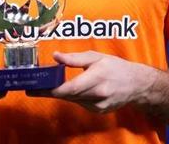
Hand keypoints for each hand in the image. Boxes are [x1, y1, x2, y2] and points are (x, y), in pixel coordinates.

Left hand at [28, 51, 156, 113]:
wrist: (136, 85)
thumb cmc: (116, 67)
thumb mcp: (96, 57)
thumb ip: (75, 58)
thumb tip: (55, 56)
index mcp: (98, 77)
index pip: (71, 88)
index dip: (52, 90)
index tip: (36, 88)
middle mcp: (98, 94)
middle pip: (67, 95)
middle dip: (49, 91)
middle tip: (32, 86)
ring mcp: (98, 105)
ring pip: (72, 100)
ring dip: (60, 93)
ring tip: (47, 85)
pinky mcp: (98, 111)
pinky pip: (80, 103)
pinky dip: (74, 96)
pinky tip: (74, 88)